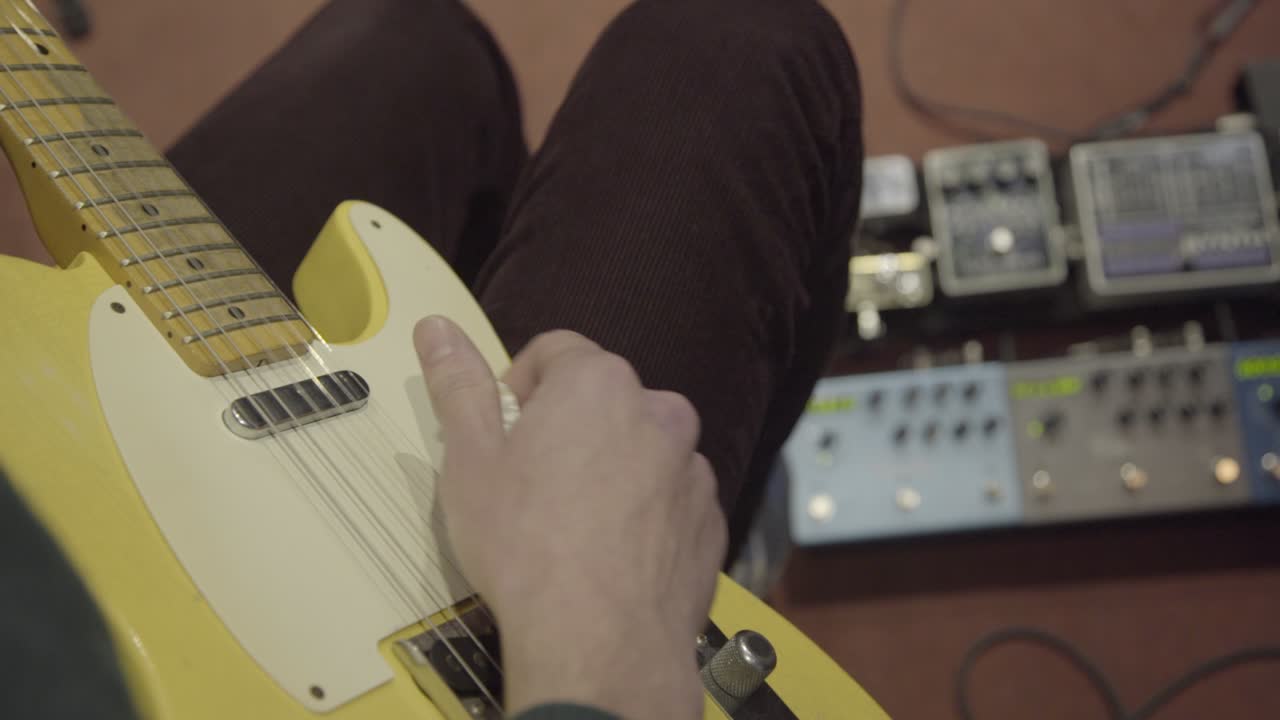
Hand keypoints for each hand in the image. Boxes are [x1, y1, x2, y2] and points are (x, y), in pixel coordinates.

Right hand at [414, 316, 726, 719]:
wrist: (600, 642)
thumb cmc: (525, 545)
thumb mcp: (471, 460)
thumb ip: (459, 385)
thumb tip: (436, 327)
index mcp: (598, 383)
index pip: (555, 351)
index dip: (520, 388)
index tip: (505, 434)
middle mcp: (659, 412)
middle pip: (605, 400)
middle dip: (570, 428)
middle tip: (533, 486)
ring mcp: (693, 469)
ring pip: (643, 450)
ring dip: (612, 470)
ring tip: (574, 528)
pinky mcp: (711, 521)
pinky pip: (671, 501)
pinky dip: (645, 515)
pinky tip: (612, 556)